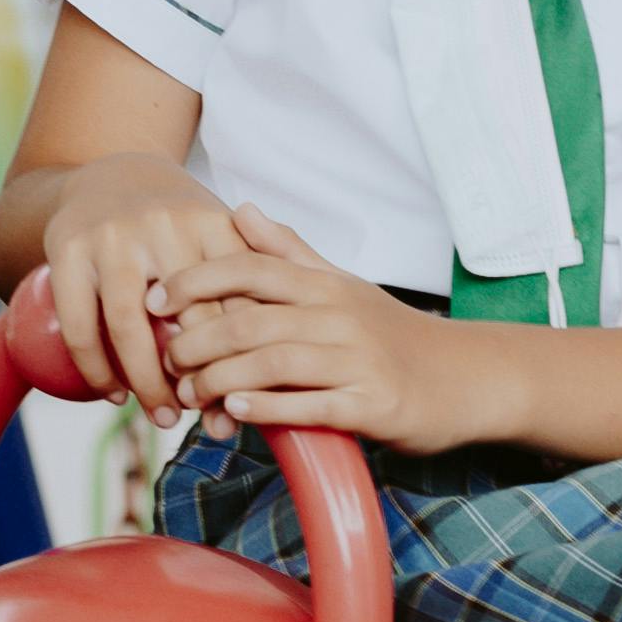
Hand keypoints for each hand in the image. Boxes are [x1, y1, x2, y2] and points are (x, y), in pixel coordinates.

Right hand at [40, 156, 249, 408]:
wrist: (109, 172)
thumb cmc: (178, 224)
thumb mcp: (222, 236)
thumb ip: (253, 291)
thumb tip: (265, 385)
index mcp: (212, 222)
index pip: (237, 302)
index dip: (242, 358)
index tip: (243, 399)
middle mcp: (164, 225)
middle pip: (189, 320)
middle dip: (201, 380)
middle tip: (208, 419)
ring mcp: (112, 237)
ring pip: (129, 327)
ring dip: (147, 385)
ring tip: (162, 418)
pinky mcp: (68, 250)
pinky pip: (80, 324)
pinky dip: (96, 369)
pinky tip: (113, 394)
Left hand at [155, 205, 487, 450]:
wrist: (467, 378)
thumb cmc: (393, 334)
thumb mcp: (342, 284)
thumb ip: (288, 251)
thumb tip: (241, 209)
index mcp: (325, 284)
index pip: (248, 268)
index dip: (194, 281)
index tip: (154, 299)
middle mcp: (338, 316)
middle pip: (248, 320)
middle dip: (195, 341)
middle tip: (165, 360)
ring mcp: (356, 360)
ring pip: (271, 363)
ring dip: (219, 381)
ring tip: (191, 394)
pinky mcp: (371, 405)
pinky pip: (309, 406)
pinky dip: (268, 408)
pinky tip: (237, 412)